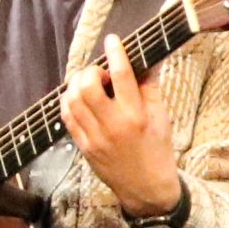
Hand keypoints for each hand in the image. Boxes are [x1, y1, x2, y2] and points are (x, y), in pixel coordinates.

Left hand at [64, 35, 181, 217]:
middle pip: (88, 86)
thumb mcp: (162, 118)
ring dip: (77, 84)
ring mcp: (95, 137)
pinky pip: (67, 117)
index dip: (115, 53)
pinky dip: (68, 101)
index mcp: (137, 116)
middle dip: (91, 71)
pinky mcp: (83, 146)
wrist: (146, 186)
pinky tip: (78, 98)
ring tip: (89, 83)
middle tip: (100, 72)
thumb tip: (149, 60)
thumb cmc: (157, 149)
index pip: (122, 76)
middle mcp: (114, 125)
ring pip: (73, 100)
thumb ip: (151, 88)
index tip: (112, 40)